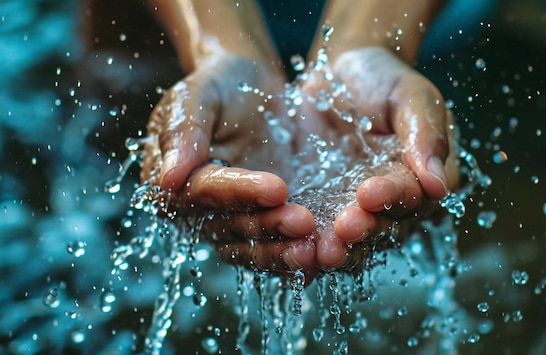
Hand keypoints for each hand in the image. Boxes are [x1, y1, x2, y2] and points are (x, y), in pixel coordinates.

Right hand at [141, 52, 318, 277]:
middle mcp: (201, 211)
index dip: (240, 193)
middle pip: (231, 228)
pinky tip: (325, 253)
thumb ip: (183, 131)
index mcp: (177, 180)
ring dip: (284, 252)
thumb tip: (166, 181)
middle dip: (269, 227)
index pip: (205, 193)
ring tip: (318, 249)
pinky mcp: (265, 225)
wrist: (254, 86)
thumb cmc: (222, 84)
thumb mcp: (199, 94)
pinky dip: (298, 254)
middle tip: (304, 222)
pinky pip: (278, 248)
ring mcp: (235, 222)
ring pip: (254, 249)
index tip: (277, 187)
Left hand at [297, 46, 458, 270]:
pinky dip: (308, 246)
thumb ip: (426, 134)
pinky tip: (294, 253)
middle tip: (343, 230)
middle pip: (385, 229)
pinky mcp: (323, 211)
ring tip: (318, 250)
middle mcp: (393, 203)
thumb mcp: (411, 95)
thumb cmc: (383, 78)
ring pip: (353, 242)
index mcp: (422, 178)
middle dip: (364, 232)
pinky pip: (318, 236)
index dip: (393, 198)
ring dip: (339, 249)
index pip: (414, 197)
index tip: (369, 192)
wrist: (339, 72)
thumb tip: (439, 186)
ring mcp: (357, 210)